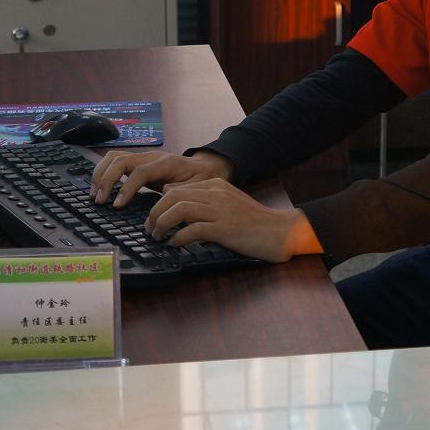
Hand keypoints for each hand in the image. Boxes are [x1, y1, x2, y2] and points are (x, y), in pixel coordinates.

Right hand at [89, 149, 232, 206]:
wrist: (204, 167)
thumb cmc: (200, 179)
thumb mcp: (196, 188)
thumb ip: (181, 191)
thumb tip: (164, 194)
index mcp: (166, 163)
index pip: (139, 172)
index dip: (126, 188)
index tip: (117, 206)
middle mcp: (151, 156)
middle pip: (121, 160)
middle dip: (106, 180)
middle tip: (99, 201)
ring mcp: (143, 157)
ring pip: (114, 157)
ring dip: (100, 174)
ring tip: (94, 194)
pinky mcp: (137, 162)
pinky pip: (115, 161)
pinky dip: (103, 171)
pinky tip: (99, 186)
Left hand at [144, 178, 322, 262]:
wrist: (280, 231)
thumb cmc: (254, 222)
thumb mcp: (227, 202)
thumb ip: (203, 199)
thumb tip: (171, 196)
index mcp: (215, 185)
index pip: (177, 188)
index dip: (159, 204)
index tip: (152, 217)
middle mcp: (216, 194)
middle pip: (173, 196)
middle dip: (155, 213)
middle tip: (149, 229)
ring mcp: (220, 211)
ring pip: (179, 210)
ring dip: (162, 224)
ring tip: (157, 236)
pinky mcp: (225, 229)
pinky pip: (194, 230)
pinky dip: (179, 237)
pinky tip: (174, 244)